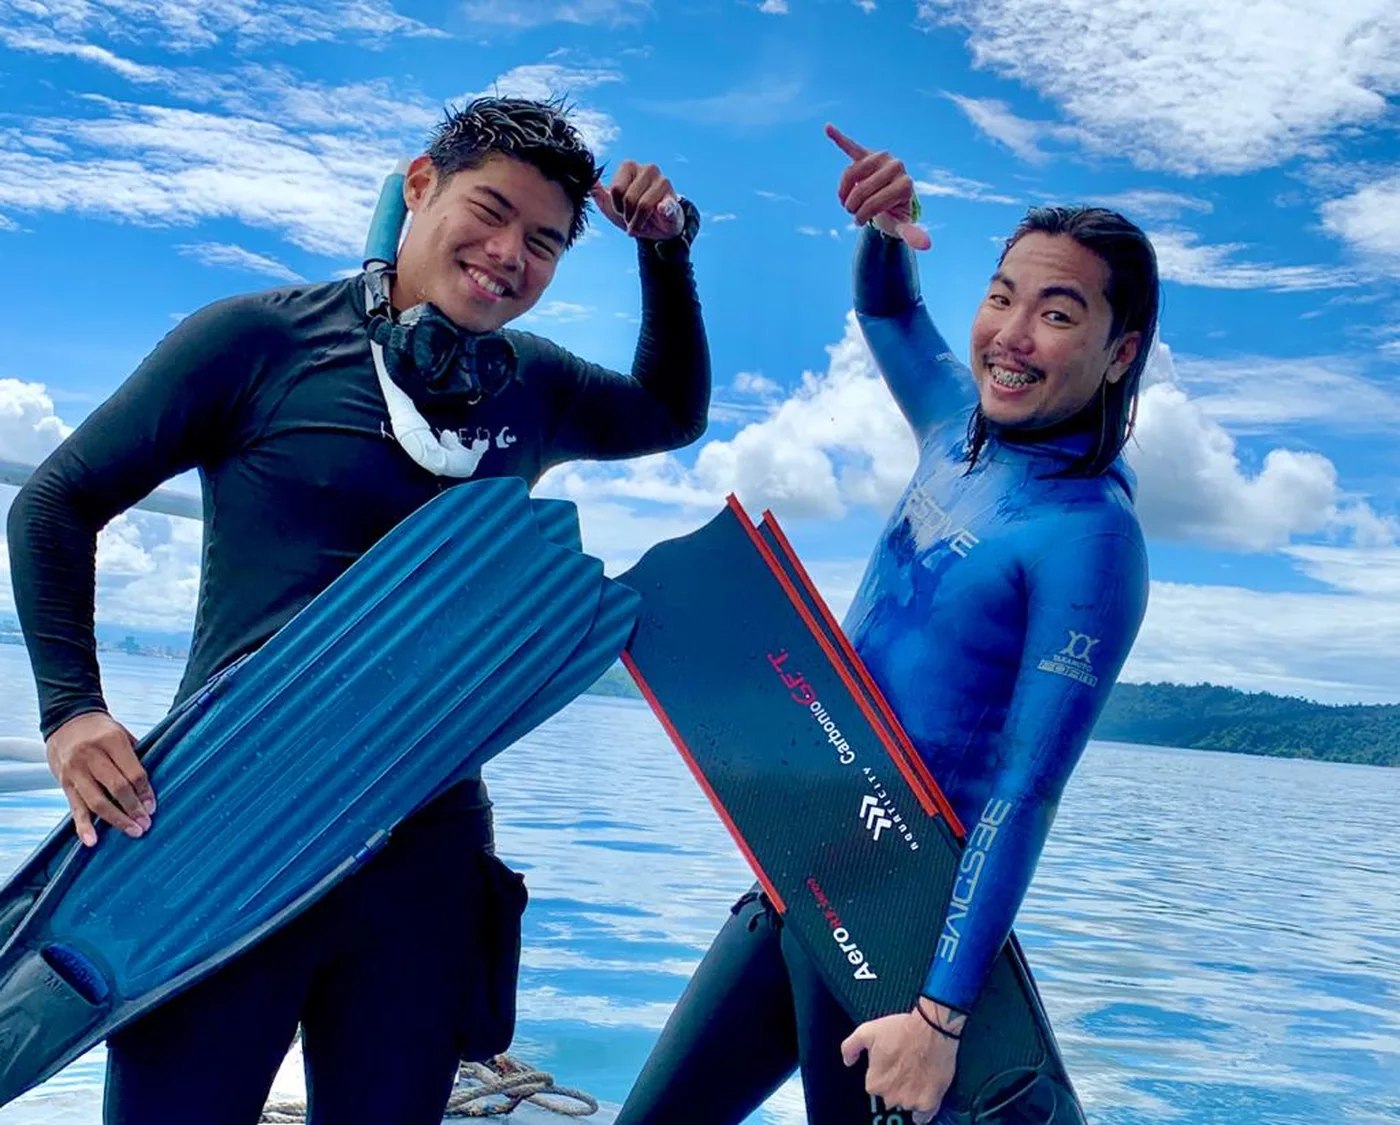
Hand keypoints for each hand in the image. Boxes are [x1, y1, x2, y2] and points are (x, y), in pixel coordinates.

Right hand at [46, 711, 154, 846]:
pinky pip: (75, 807)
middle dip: (133, 809)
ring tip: (132, 831)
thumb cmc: (101, 730)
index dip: (145, 792)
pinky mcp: (64, 783)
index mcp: (112, 741)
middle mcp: (91, 755)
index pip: (133, 772)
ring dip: (116, 820)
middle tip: (146, 825)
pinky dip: (83, 826)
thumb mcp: (121, 733)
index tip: (153, 808)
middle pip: (116, 788)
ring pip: (96, 801)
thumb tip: (153, 785)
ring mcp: (75, 771)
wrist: (66, 720)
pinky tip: (92, 840)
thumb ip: (135, 756)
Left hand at [591, 161, 684, 240]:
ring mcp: (663, 182)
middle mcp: (648, 169)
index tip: (622, 210)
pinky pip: (666, 207)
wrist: (657, 228)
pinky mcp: (674, 199)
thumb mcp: (610, 206)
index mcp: (629, 167)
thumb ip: (598, 194)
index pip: (616, 189)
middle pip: (629, 199)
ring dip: (640, 222)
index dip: (617, 206)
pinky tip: (661, 214)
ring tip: (642, 222)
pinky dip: (663, 212)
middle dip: (628, 215)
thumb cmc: (632, 213)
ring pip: (644, 206)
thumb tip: (590, 183)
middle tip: (633, 218)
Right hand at [825, 123, 930, 250]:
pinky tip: (828, 128)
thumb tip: (926, 245)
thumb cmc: (894, 215)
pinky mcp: (867, 154)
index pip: (875, 201)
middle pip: (862, 189)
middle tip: (852, 213)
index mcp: (906, 184)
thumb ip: (911, 233)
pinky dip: (840, 137)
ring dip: (844, 192)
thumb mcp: (901, 226)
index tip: (860, 222)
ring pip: (851, 174)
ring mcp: (881, 158)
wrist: (891, 200)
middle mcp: (896, 166)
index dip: (863, 215)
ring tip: (845, 201)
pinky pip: (851, 146)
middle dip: (853, 206)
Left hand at [841, 998, 963, 1122]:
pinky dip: (922, 1110)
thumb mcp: (867, 1031)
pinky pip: (922, 1117)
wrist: (931, 1029)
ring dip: (910, 1094)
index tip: (891, 1062)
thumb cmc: (900, 1029)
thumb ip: (850, 1047)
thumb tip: (848, 1062)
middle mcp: (890, 1097)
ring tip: (917, 1073)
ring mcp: (910, 1102)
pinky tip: (924, 1094)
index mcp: (874, 1083)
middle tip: (905, 1066)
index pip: (875, 1086)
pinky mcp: (929, 1103)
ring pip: (906, 1104)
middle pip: (890, 1097)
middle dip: (896, 1085)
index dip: (883, 1073)